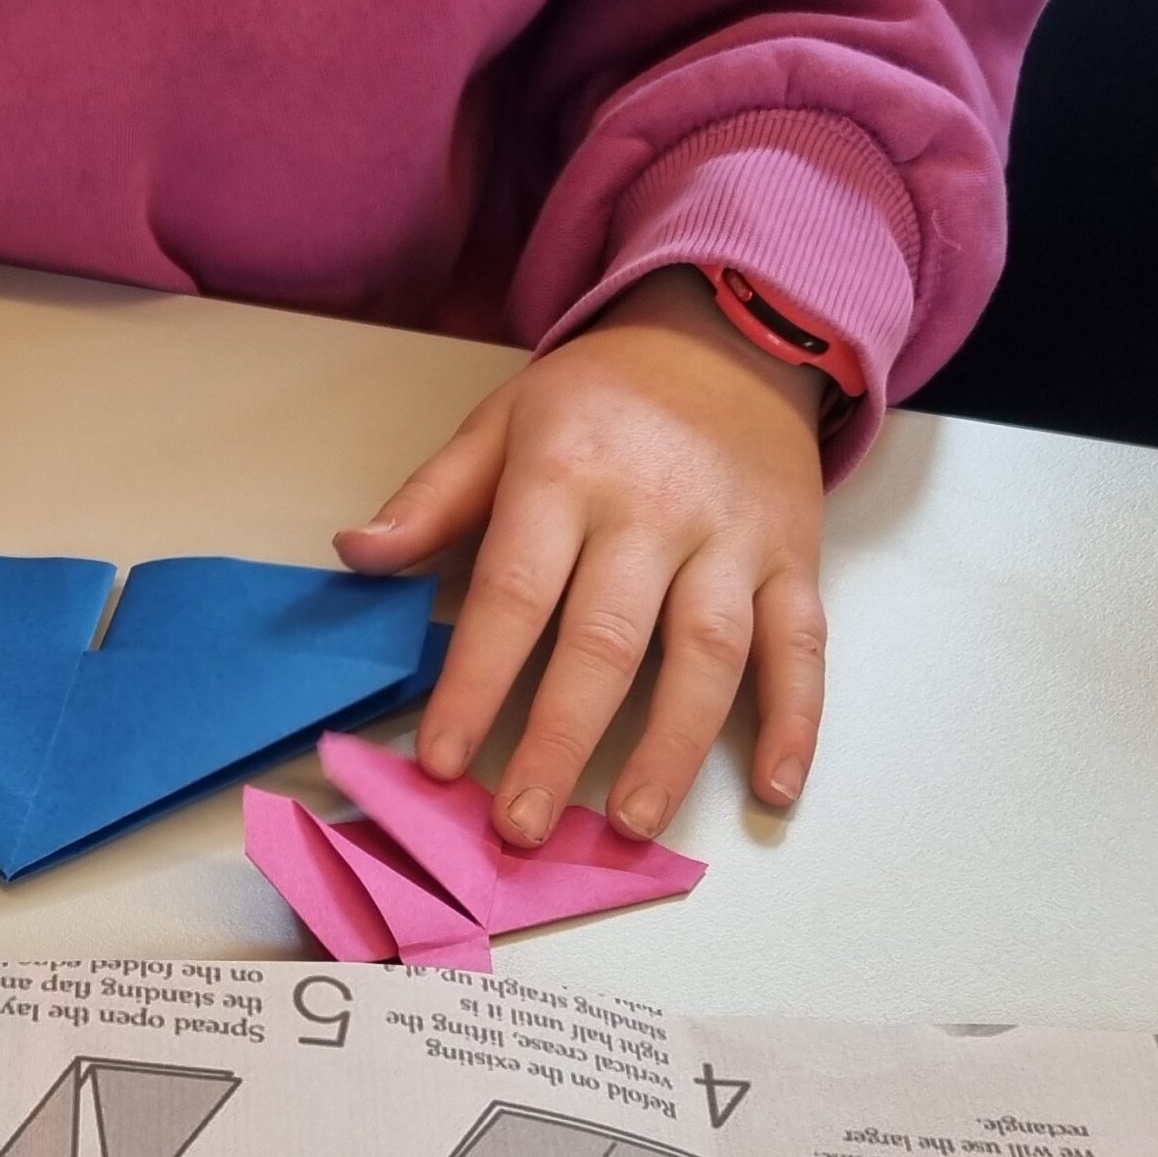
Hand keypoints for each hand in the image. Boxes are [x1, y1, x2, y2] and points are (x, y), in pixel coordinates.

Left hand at [336, 266, 827, 843]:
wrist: (731, 331)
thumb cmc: (600, 398)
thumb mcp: (503, 421)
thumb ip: (433, 499)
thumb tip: (355, 554)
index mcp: (568, 476)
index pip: (514, 594)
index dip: (475, 683)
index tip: (442, 762)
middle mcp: (655, 512)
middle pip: (606, 641)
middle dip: (561, 740)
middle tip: (524, 825)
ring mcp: (733, 539)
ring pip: (709, 654)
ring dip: (672, 747)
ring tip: (630, 825)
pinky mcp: (795, 557)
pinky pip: (802, 646)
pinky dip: (798, 721)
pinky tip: (775, 791)